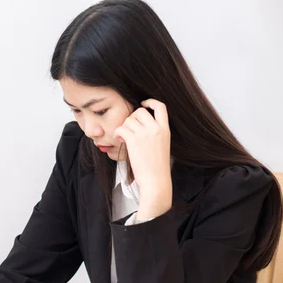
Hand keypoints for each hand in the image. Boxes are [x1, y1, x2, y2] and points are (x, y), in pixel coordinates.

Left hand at [114, 99, 171, 219]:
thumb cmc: (156, 167)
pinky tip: (120, 140)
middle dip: (131, 118)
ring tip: (123, 138)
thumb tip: (139, 125)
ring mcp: (145, 134)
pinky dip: (117, 133)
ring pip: (129, 120)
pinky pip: (121, 129)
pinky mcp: (134, 141)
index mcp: (165, 129)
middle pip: (140, 111)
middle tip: (129, 129)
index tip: (143, 103)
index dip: (150, 102)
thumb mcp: (162, 146)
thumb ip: (154, 133)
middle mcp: (156, 129)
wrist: (156, 181)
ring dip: (123, 127)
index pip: (161, 107)